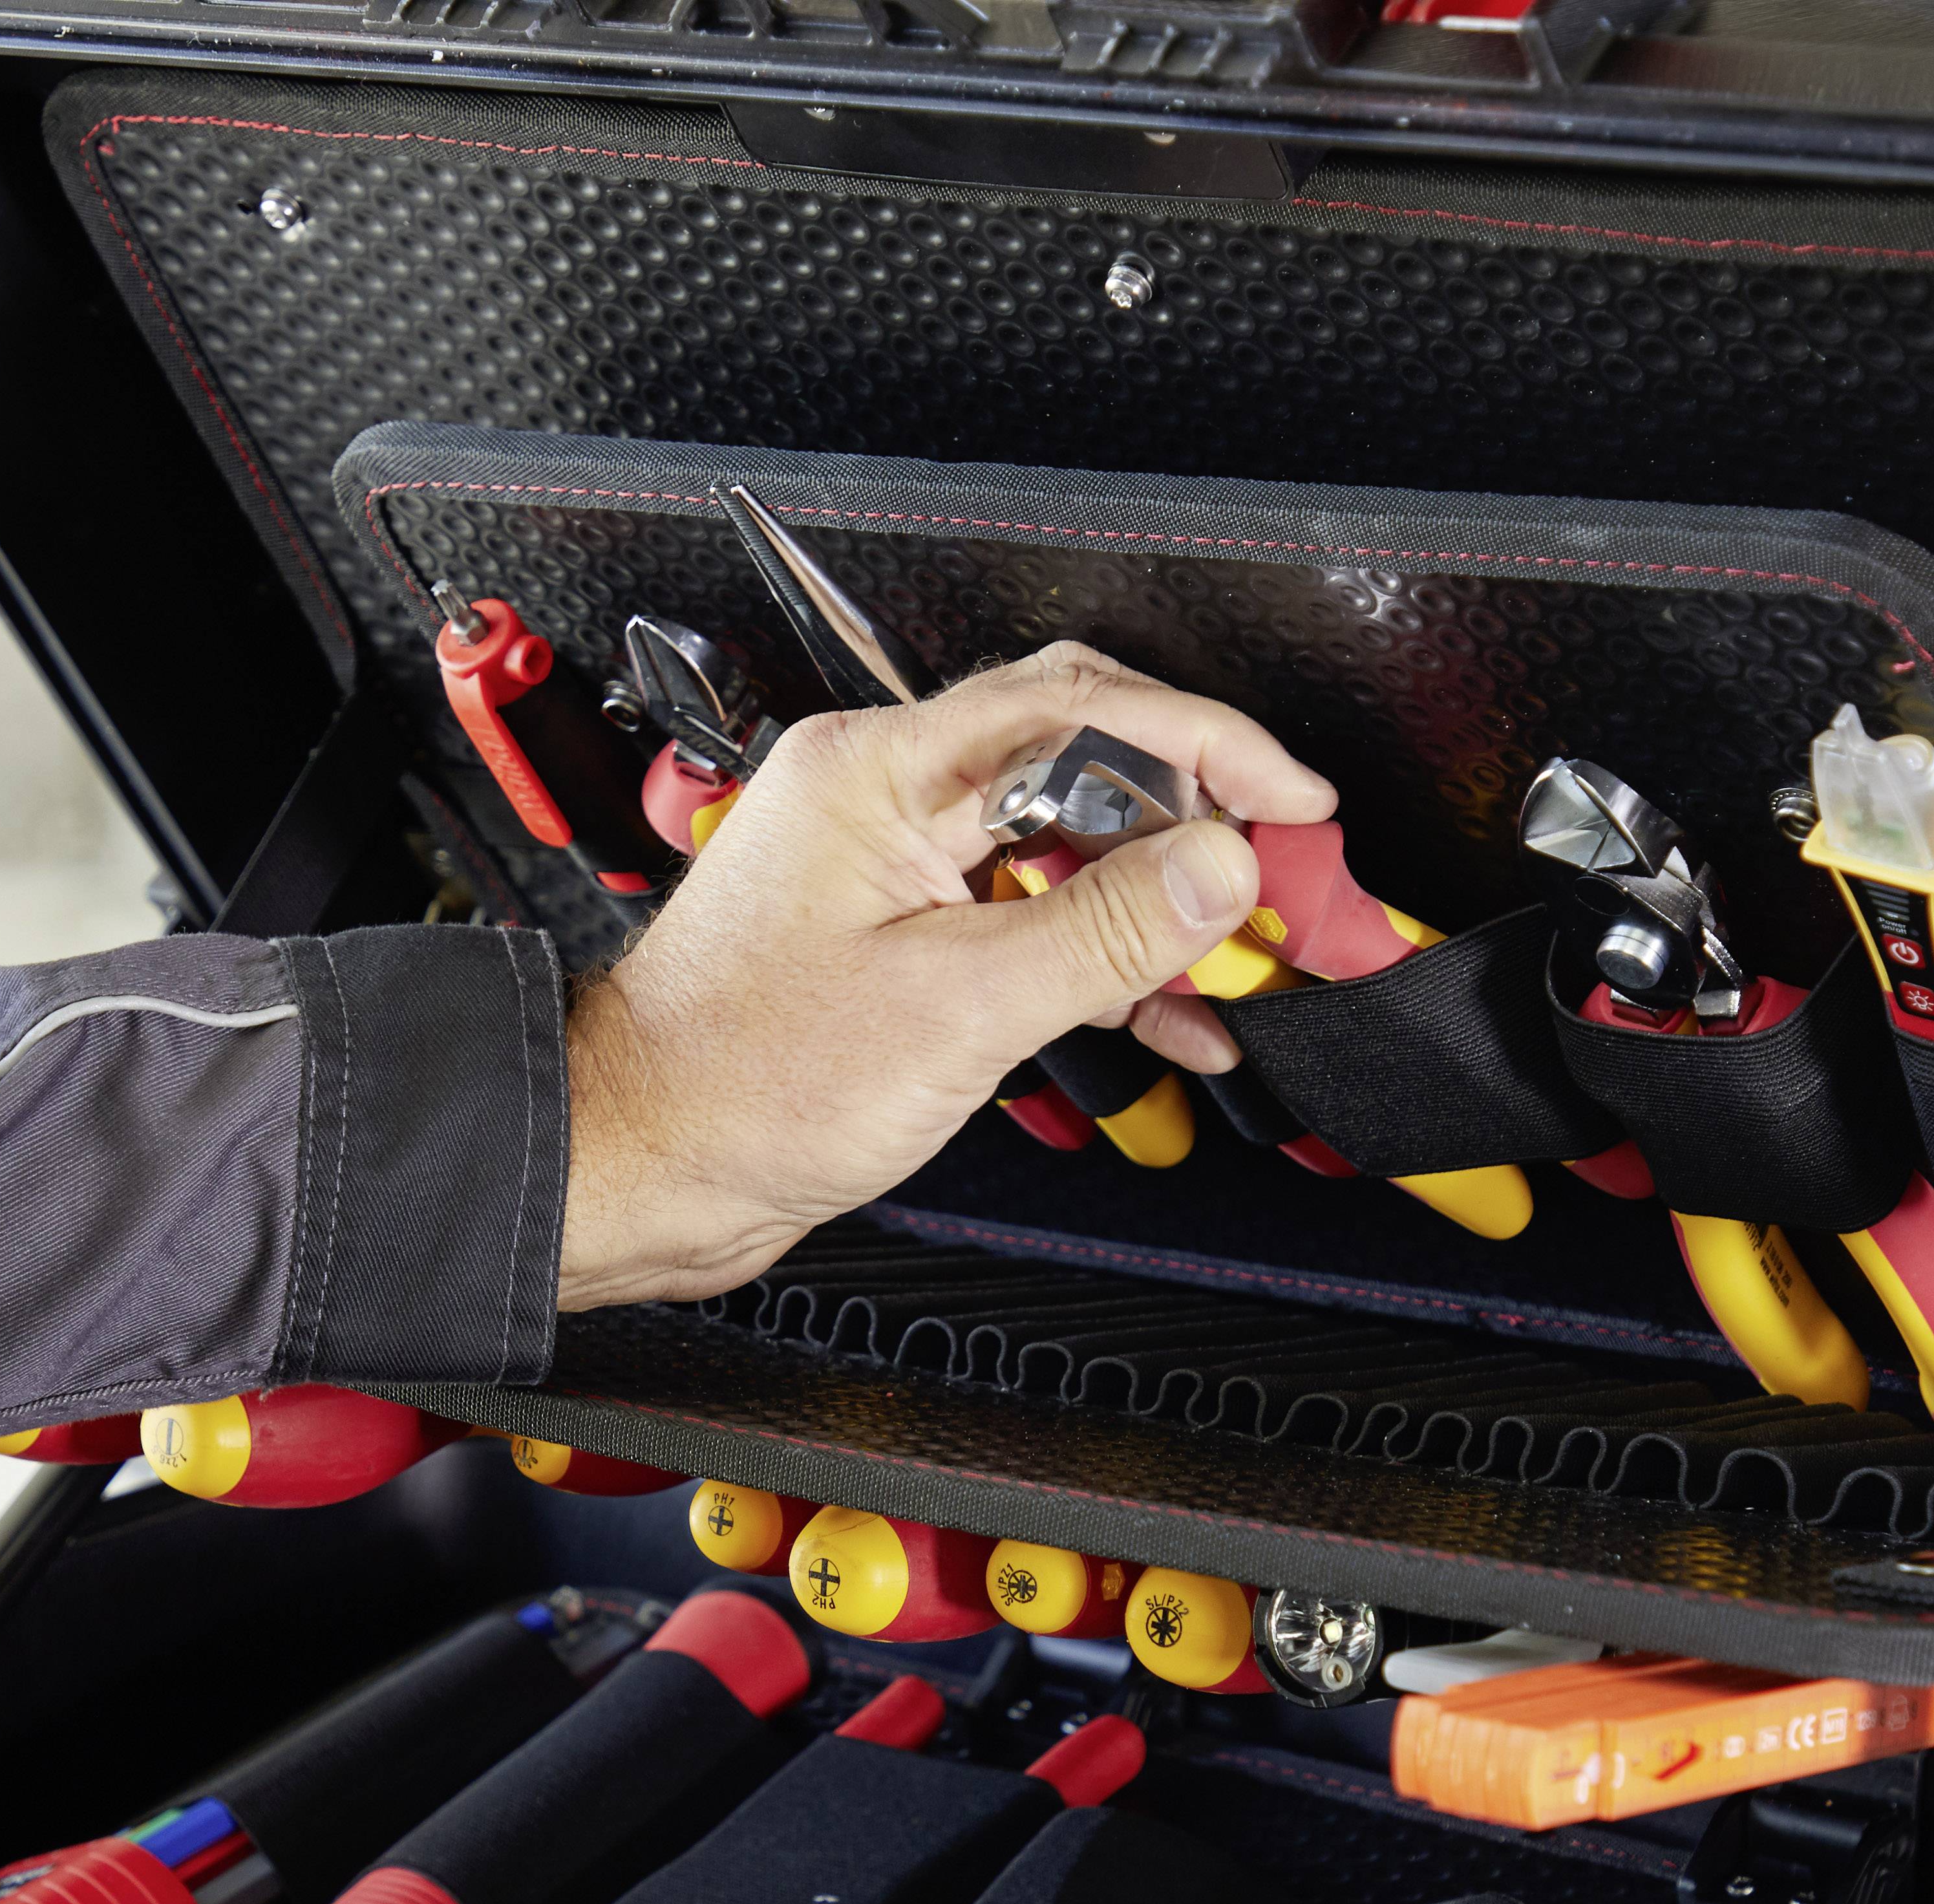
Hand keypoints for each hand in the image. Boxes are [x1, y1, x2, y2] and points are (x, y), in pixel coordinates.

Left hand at [558, 640, 1332, 1309]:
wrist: (641, 1167)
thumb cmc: (736, 1086)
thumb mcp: (956, 1009)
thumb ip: (1103, 931)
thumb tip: (1217, 866)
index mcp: (880, 770)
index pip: (1083, 706)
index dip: (1210, 746)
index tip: (1292, 801)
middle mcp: (884, 795)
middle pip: (1084, 764)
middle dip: (1197, 819)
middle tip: (1283, 875)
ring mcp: (894, 863)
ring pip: (1067, 847)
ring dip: (1158, 905)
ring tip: (1243, 957)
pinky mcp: (902, 933)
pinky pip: (1032, 916)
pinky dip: (1105, 962)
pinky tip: (1172, 1016)